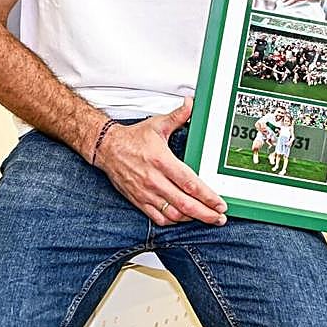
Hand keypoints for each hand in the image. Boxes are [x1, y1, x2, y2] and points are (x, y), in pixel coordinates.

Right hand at [95, 98, 227, 227]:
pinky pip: (158, 218)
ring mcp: (146, 193)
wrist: (107, 148)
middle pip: (185, 204)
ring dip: (191, 219)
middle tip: (219, 218)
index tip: (220, 203)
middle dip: (206, 214)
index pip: (190, 183)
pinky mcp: (139, 200)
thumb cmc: (133, 138)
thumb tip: (191, 104)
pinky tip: (183, 218)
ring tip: (205, 217)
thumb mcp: (157, 124)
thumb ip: (178, 116)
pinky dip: (173, 221)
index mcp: (162, 161)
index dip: (207, 196)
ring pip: (173, 214)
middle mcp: (154, 180)